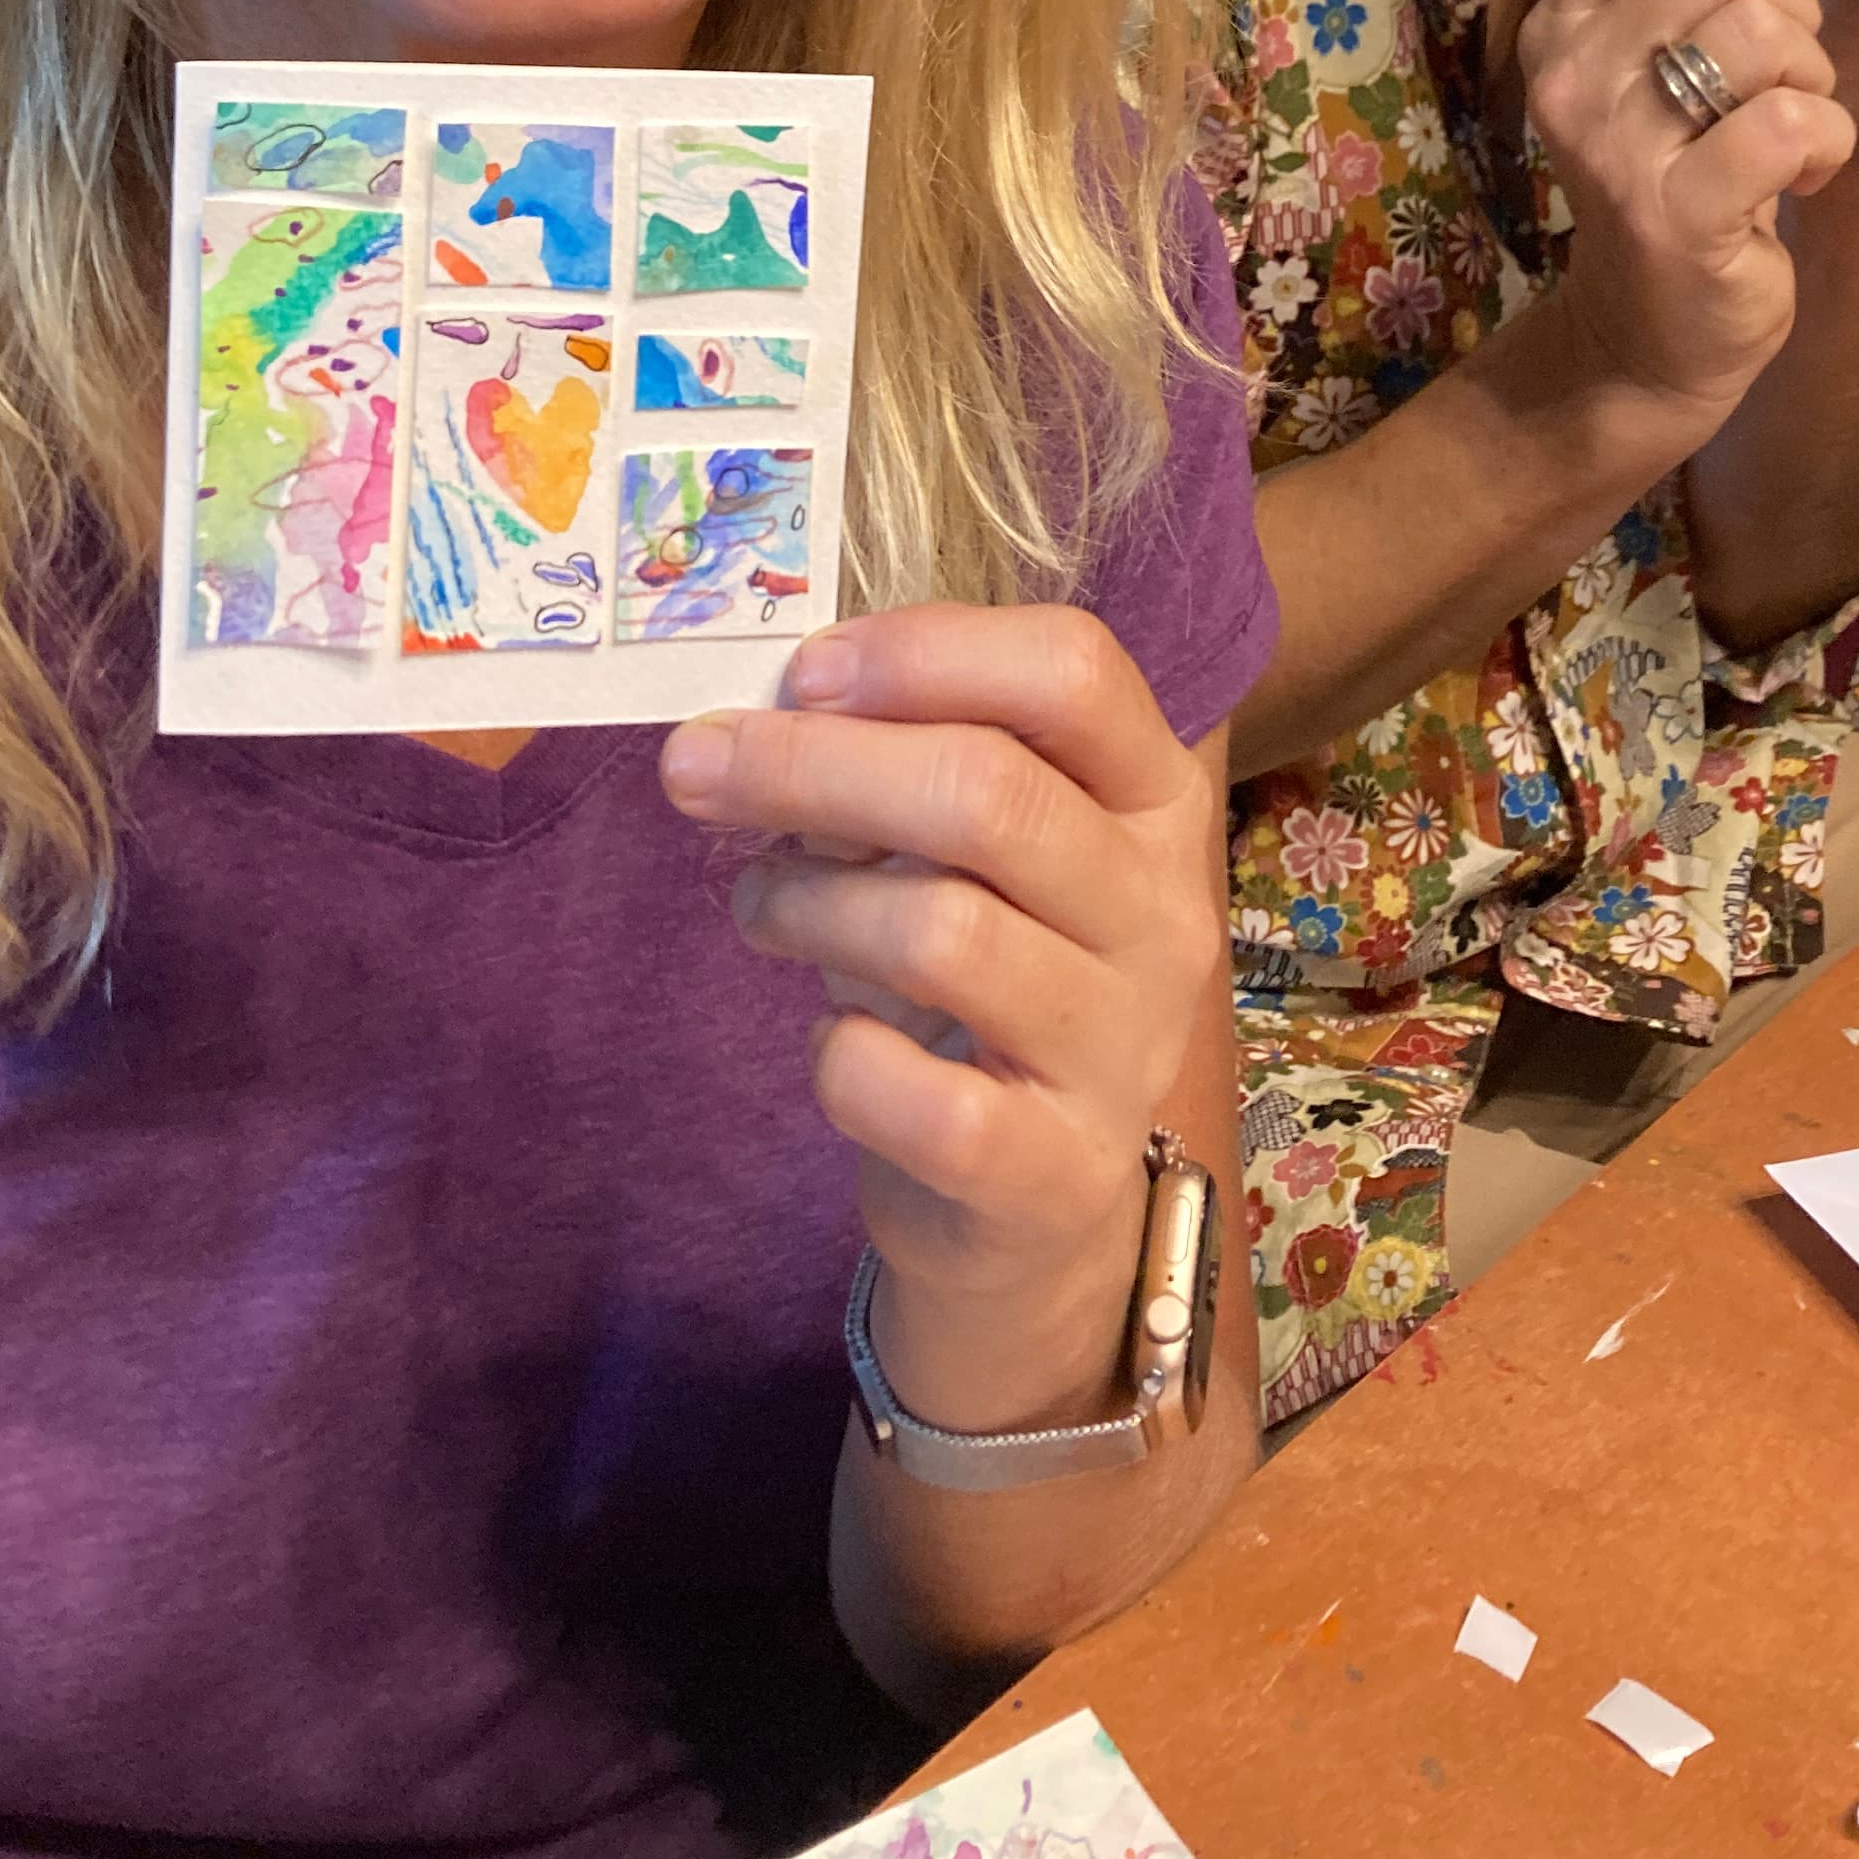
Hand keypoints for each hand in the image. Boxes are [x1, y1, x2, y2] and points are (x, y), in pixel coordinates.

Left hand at [657, 607, 1224, 1434]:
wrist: (1033, 1207)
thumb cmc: (985, 980)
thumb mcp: (970, 854)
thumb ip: (901, 766)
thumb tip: (766, 710)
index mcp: (1152, 803)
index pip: (1074, 671)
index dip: (925, 651)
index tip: (803, 673)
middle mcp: (1160, 916)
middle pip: (989, 793)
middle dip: (814, 765)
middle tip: (697, 764)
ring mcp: (1119, 1050)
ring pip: (942, 932)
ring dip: (808, 902)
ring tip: (761, 906)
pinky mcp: (1052, 1173)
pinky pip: (908, 1091)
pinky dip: (839, 1059)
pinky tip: (833, 1045)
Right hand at [1519, 0, 1858, 432]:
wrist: (1645, 340)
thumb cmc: (1676, 182)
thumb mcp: (1655, 69)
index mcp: (1564, 18)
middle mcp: (1568, 69)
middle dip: (1795, 6)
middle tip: (1792, 74)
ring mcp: (1613, 142)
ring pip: (1764, 33)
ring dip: (1816, 78)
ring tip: (1795, 128)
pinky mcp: (1673, 210)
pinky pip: (1794, 122)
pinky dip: (1828, 144)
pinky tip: (1804, 176)